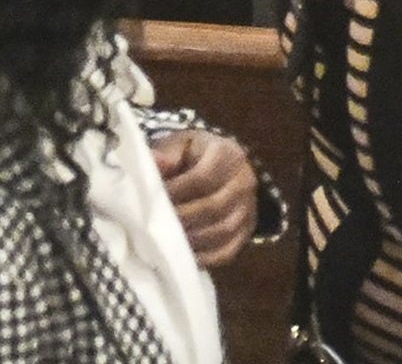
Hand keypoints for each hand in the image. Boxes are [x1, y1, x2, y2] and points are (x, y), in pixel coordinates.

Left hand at [153, 129, 256, 268]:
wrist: (218, 167)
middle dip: (181, 219)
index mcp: (228, 154)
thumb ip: (166, 154)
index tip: (150, 201)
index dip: (176, 192)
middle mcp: (245, 180)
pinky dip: (204, 258)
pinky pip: (227, 251)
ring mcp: (248, 208)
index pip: (204, 177)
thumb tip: (155, 162)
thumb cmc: (191, 157)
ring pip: (223, 230)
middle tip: (154, 226)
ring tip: (166, 241)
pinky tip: (182, 255)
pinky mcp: (245, 231)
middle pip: (214, 206)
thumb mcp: (179, 146)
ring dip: (191, 239)